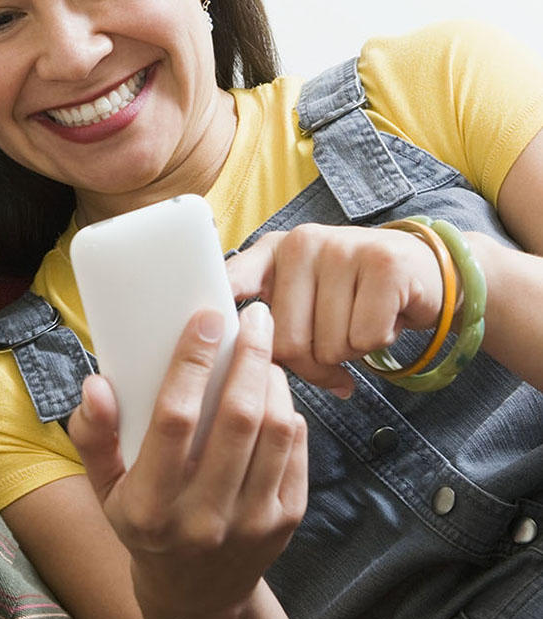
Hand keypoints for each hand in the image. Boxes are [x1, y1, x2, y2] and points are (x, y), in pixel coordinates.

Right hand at [67, 303, 306, 618]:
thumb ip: (93, 434)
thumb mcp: (104, 487)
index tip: (205, 319)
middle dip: (250, 355)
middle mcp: (203, 518)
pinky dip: (289, 410)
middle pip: (238, 418)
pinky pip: (297, 449)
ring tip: (263, 351)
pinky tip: (273, 391)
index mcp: (150, 506)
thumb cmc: (143, 523)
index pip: (174, 420)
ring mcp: (251, 523)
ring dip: (273, 379)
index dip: (191, 363)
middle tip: (255, 317)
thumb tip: (96, 383)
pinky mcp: (286, 520)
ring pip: (276, 430)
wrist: (197, 594)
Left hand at [226, 223, 444, 395]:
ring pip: (330, 345)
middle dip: (312, 364)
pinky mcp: (383, 264)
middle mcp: (299, 243)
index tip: (197, 326)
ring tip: (357, 324)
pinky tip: (382, 319)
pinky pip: (366, 338)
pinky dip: (377, 344)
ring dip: (349, 353)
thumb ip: (272, 324)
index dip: (214, 307)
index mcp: (271, 253)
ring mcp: (341, 248)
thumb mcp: (304, 295)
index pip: (232, 279)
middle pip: (287, 341)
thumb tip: (250, 375)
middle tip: (333, 349)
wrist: (421, 269)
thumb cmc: (349, 293)